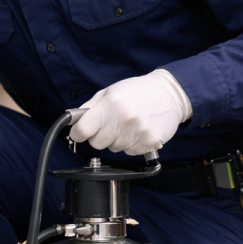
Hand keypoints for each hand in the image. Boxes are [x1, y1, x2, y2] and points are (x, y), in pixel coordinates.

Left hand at [69, 69, 191, 154]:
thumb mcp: (110, 92)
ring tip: (129, 125)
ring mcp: (136, 133)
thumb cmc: (137, 91)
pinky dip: (132, 145)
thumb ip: (89, 107)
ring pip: (114, 149)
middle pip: (97, 143)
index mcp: (109, 105)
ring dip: (118, 140)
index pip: (83, 130)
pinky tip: (138, 131)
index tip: (80, 133)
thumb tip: (73, 121)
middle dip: (100, 136)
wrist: (169, 94)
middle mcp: (122, 120)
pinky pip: (130, 152)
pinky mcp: (148, 143)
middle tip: (111, 124)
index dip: (78, 133)